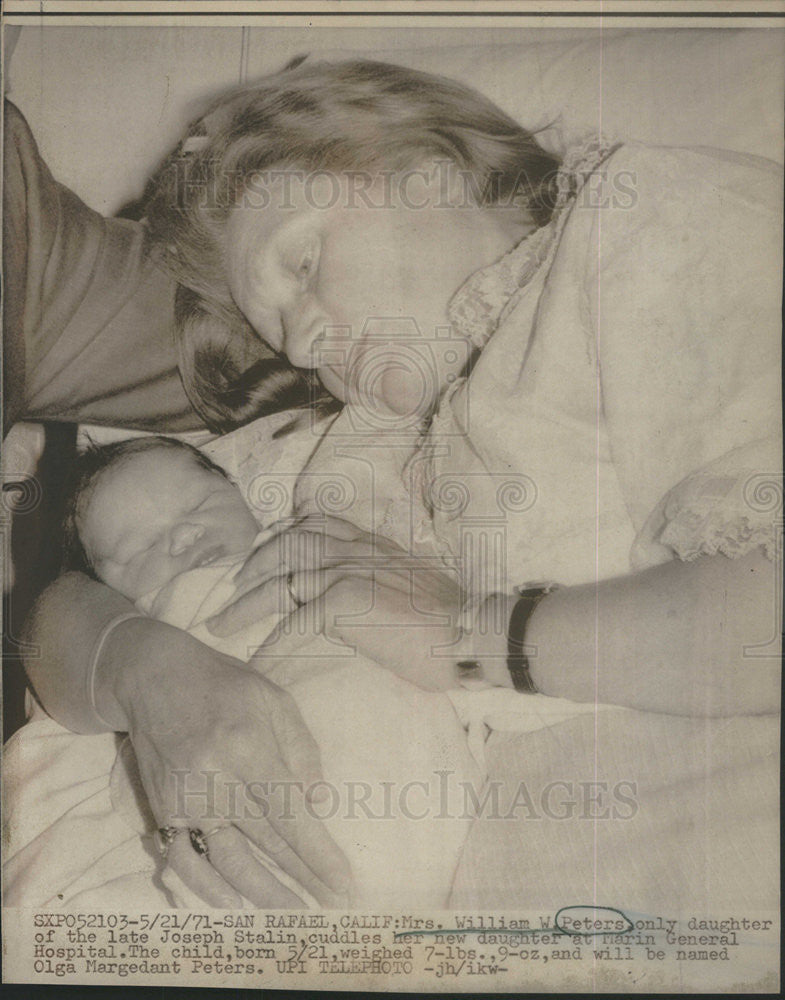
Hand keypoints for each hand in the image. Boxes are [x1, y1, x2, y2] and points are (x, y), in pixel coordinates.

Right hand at [97, 617, 351, 906]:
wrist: (153, 678)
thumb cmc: (224, 685)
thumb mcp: (274, 700)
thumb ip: (302, 750)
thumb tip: (318, 804)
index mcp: (247, 747)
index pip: (289, 814)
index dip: (317, 854)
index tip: (343, 882)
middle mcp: (214, 779)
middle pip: (266, 843)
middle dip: (303, 879)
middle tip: (333, 907)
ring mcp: (185, 799)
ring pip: (229, 860)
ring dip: (265, 894)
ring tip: (295, 915)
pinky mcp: (164, 810)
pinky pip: (187, 860)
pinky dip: (209, 888)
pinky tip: (235, 906)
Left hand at [209, 516, 465, 688]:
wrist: (474, 633)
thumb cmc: (451, 620)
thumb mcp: (411, 583)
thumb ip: (379, 578)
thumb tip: (354, 597)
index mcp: (372, 542)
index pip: (315, 522)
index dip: (280, 534)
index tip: (261, 553)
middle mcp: (356, 549)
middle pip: (287, 544)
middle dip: (253, 566)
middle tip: (232, 591)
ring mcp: (350, 571)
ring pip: (281, 578)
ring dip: (245, 602)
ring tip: (223, 623)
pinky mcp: (347, 602)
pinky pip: (294, 620)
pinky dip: (271, 641)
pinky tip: (257, 660)